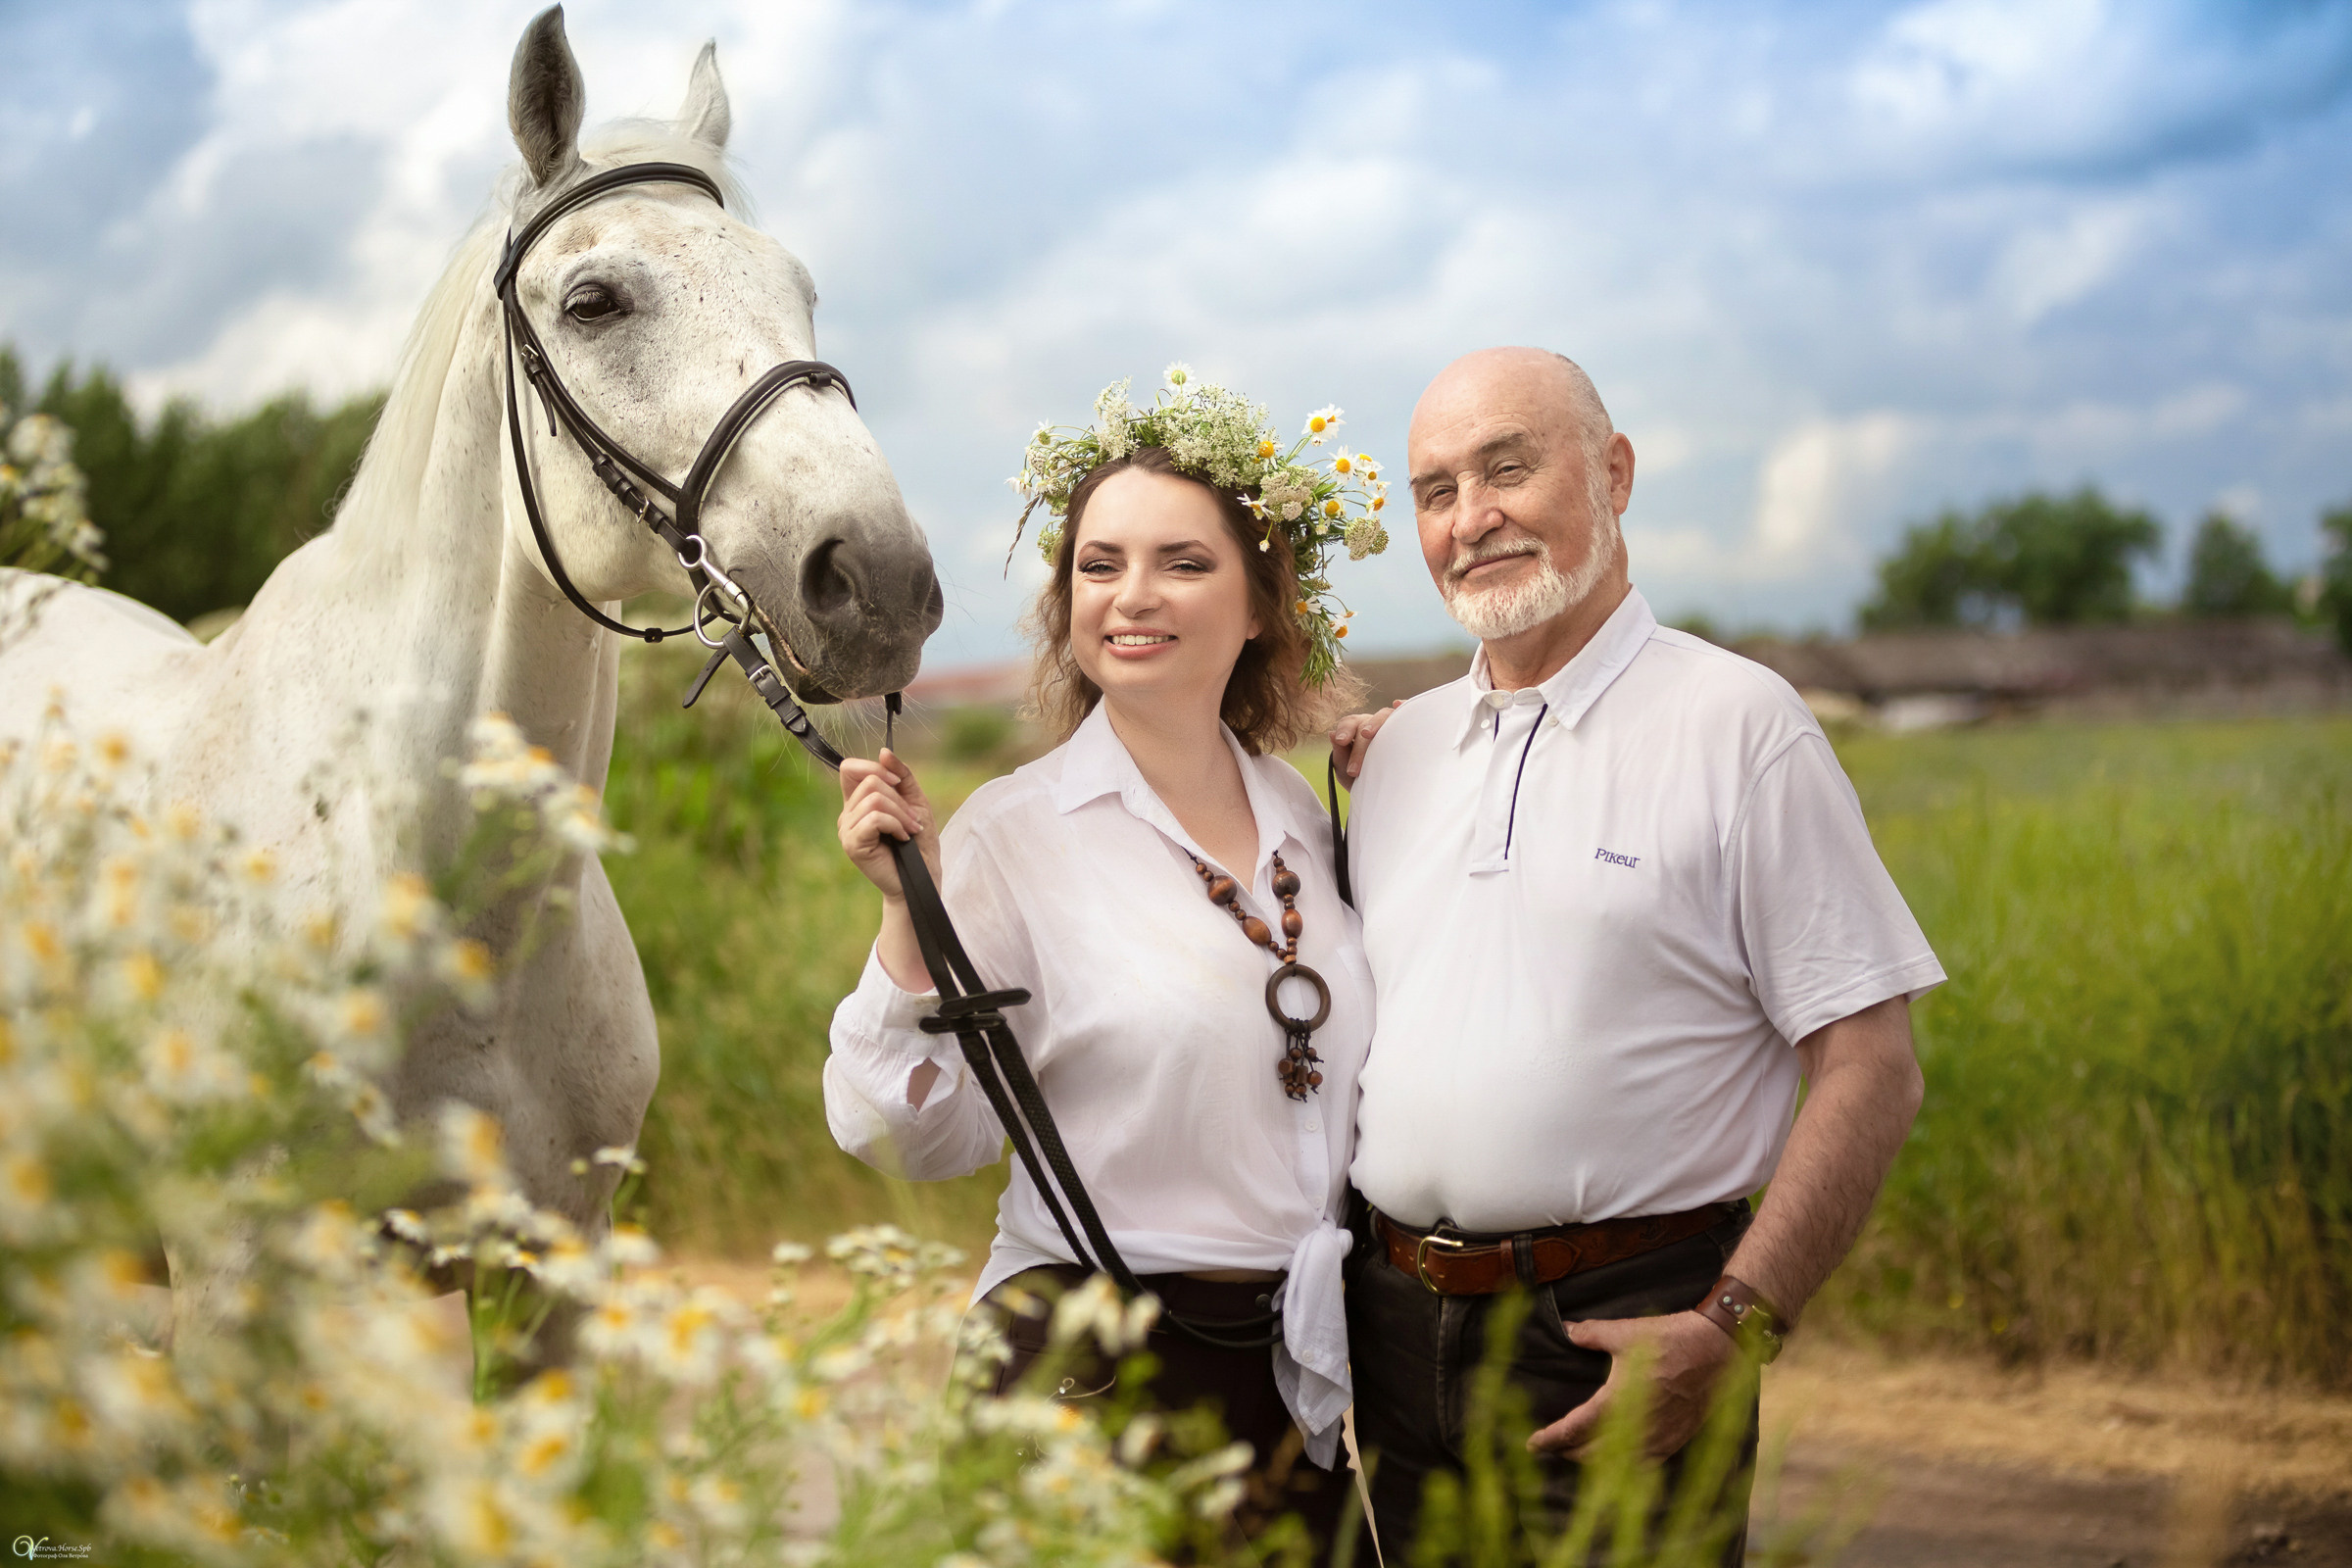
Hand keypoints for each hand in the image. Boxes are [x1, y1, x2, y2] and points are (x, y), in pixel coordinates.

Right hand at [836, 749, 940, 899]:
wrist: (923, 877)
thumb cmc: (919, 843)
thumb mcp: (915, 801)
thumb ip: (901, 776)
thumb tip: (883, 752)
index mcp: (858, 802)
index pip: (849, 768)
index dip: (873, 767)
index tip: (898, 782)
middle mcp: (847, 814)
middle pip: (869, 781)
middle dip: (899, 798)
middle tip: (913, 820)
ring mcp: (846, 830)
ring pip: (874, 799)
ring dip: (901, 814)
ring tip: (910, 830)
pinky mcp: (853, 845)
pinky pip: (874, 818)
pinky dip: (896, 824)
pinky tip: (902, 838)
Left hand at [1329, 700, 1403, 782]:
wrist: (1386, 793)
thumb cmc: (1363, 778)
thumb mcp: (1346, 771)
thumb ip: (1339, 754)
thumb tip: (1331, 734)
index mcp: (1356, 729)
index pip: (1349, 723)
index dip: (1344, 730)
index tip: (1341, 741)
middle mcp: (1374, 723)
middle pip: (1365, 724)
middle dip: (1359, 748)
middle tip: (1353, 770)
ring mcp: (1392, 723)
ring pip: (1385, 715)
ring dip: (1376, 722)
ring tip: (1367, 734)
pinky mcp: (1409, 727)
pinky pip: (1407, 713)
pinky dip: (1403, 705)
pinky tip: (1397, 704)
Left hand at [1527, 1311, 1734, 1460]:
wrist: (1718, 1349)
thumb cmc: (1672, 1338)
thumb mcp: (1626, 1331)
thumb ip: (1591, 1333)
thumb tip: (1567, 1330)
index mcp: (1618, 1400)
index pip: (1575, 1429)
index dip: (1551, 1438)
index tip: (1533, 1444)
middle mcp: (1637, 1425)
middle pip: (1592, 1453)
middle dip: (1568, 1453)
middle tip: (1550, 1447)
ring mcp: (1659, 1436)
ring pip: (1618, 1464)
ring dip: (1594, 1462)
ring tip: (1578, 1455)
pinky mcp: (1677, 1438)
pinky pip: (1645, 1463)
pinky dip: (1625, 1467)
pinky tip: (1619, 1463)